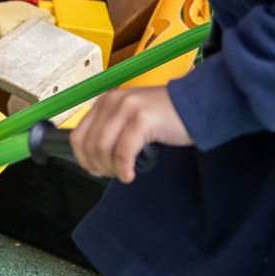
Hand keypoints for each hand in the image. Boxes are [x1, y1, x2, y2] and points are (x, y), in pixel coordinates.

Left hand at [70, 86, 191, 183]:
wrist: (196, 105)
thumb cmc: (165, 116)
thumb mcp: (131, 117)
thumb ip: (112, 130)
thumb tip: (94, 159)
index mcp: (106, 101)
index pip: (78, 135)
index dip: (83, 159)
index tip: (95, 170)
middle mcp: (113, 101)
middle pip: (89, 144)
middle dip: (98, 166)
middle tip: (113, 174)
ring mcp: (127, 107)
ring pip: (103, 148)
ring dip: (111, 168)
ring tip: (124, 173)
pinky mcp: (142, 119)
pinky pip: (123, 152)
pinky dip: (124, 168)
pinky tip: (130, 174)